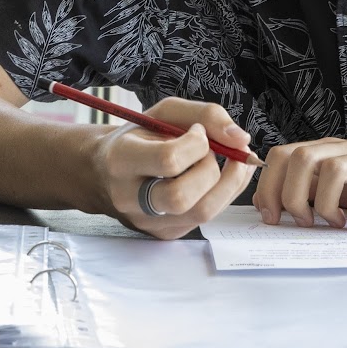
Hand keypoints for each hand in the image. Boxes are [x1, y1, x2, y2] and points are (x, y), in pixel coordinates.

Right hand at [89, 96, 258, 239]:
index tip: (198, 133)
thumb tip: (241, 139)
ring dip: (228, 185)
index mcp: (122, 160)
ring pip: (201, 213)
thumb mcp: (165, 113)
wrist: (105, 172)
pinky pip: (204, 220)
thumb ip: (206, 115)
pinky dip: (222, 196)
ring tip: (231, 163)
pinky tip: (219, 178)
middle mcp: (129, 197)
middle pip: (182, 197)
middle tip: (216, 153)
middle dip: (213, 171)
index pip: (168, 160)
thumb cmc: (140, 137)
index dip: (197, 145)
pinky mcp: (163, 234)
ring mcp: (146, 222)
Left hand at [252, 138, 346, 229]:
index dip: (269, 184)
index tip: (271, 215)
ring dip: (325, 203)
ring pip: (332, 168)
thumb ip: (320, 190)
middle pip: (302, 159)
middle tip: (300, 221)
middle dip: (291, 195)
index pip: (285, 154)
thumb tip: (279, 210)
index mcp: (333, 151)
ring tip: (334, 223)